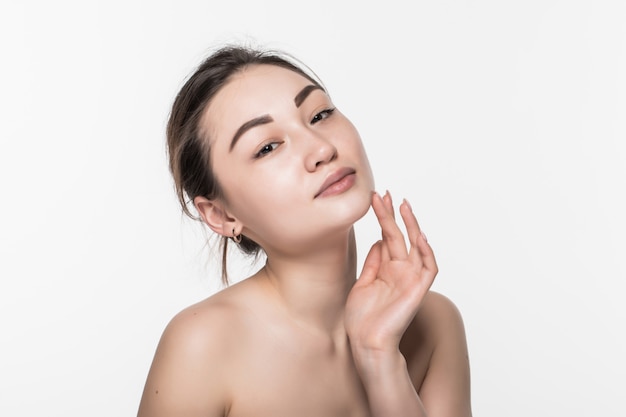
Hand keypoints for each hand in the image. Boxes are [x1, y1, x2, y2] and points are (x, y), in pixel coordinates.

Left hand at [345, 191, 437, 353]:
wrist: (366, 342)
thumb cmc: (362, 319)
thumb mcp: (362, 283)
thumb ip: (372, 262)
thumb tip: (378, 240)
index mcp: (387, 269)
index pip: (387, 237)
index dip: (383, 218)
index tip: (376, 198)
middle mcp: (401, 271)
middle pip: (400, 237)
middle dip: (393, 215)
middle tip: (386, 194)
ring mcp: (411, 279)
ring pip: (417, 247)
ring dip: (411, 226)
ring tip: (403, 206)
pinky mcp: (418, 289)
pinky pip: (429, 267)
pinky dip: (427, 251)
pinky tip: (419, 235)